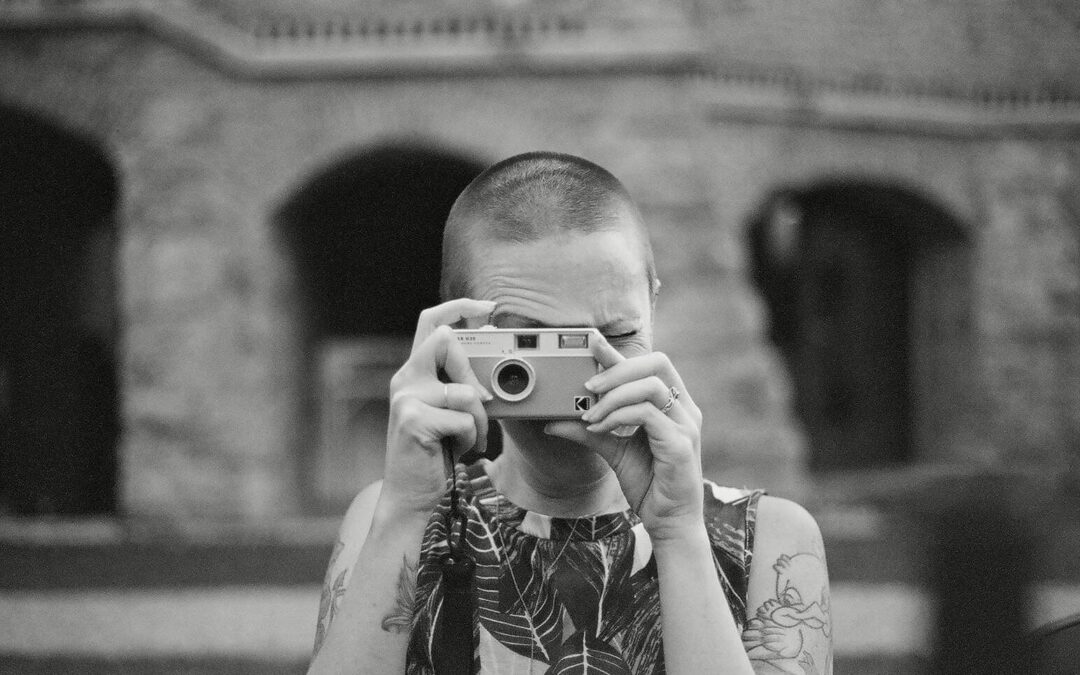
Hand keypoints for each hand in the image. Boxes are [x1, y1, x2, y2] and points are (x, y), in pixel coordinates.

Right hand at [379, 299, 494, 514]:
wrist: (409, 495)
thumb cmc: (434, 453)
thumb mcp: (449, 411)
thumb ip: (461, 383)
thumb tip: (491, 353)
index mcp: (415, 373)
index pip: (431, 322)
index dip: (460, 307)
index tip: (488, 309)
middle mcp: (405, 379)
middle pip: (445, 341)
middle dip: (473, 370)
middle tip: (483, 400)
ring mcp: (405, 399)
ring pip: (464, 390)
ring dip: (480, 420)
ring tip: (470, 438)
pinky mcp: (412, 420)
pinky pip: (463, 419)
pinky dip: (470, 438)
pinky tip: (456, 450)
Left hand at [544, 337, 704, 540]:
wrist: (670, 524)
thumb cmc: (649, 485)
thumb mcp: (612, 451)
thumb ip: (589, 432)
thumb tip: (553, 421)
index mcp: (673, 405)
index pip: (649, 365)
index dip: (620, 352)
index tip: (591, 343)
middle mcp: (684, 409)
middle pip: (657, 363)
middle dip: (617, 369)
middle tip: (587, 387)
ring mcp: (686, 425)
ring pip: (651, 385)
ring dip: (614, 395)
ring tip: (591, 415)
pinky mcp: (680, 444)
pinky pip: (647, 413)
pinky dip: (619, 416)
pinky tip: (602, 428)